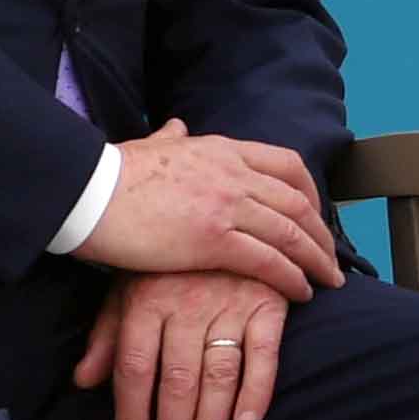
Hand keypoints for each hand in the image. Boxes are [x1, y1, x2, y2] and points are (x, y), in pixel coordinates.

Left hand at [71, 270, 285, 419]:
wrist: (227, 208)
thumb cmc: (170, 257)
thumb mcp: (128, 283)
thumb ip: (108, 333)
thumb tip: (85, 380)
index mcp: (146, 299)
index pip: (135, 368)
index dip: (133, 414)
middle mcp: (186, 303)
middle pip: (176, 381)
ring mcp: (230, 302)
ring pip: (217, 376)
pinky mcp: (268, 302)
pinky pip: (265, 354)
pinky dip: (258, 390)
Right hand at [80, 117, 346, 303]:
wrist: (87, 192)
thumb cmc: (111, 173)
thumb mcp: (147, 145)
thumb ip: (169, 139)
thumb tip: (175, 127)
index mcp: (222, 149)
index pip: (286, 164)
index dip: (310, 191)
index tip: (315, 214)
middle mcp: (233, 173)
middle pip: (297, 201)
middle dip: (320, 232)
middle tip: (331, 256)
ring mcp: (226, 205)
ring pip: (290, 232)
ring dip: (316, 258)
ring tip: (328, 280)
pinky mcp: (213, 239)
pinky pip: (268, 260)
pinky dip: (291, 277)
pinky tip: (301, 292)